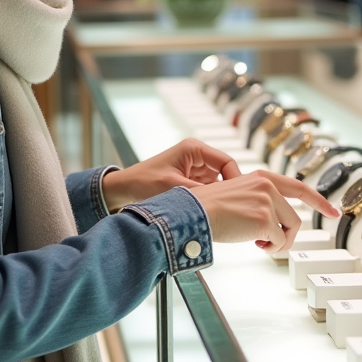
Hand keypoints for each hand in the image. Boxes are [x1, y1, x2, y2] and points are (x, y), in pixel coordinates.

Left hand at [102, 138, 240, 209]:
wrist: (123, 189)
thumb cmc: (143, 183)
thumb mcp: (174, 188)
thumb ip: (201, 193)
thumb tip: (226, 202)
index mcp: (194, 149)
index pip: (227, 162)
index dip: (235, 179)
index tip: (237, 200)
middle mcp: (197, 155)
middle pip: (225, 172)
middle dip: (228, 191)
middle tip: (232, 210)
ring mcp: (195, 168)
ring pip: (218, 183)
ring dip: (218, 197)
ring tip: (219, 212)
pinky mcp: (191, 180)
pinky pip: (209, 190)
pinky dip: (210, 200)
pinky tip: (210, 212)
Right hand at [189, 170, 339, 253]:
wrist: (194, 213)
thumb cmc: (208, 209)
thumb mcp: (237, 196)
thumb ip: (259, 201)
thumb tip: (274, 226)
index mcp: (261, 178)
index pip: (298, 187)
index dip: (318, 200)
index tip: (333, 211)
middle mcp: (267, 186)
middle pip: (294, 217)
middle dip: (288, 236)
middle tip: (278, 246)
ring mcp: (267, 201)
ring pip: (289, 230)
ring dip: (278, 244)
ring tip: (259, 245)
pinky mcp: (265, 219)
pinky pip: (278, 242)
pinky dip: (270, 249)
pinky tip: (254, 245)